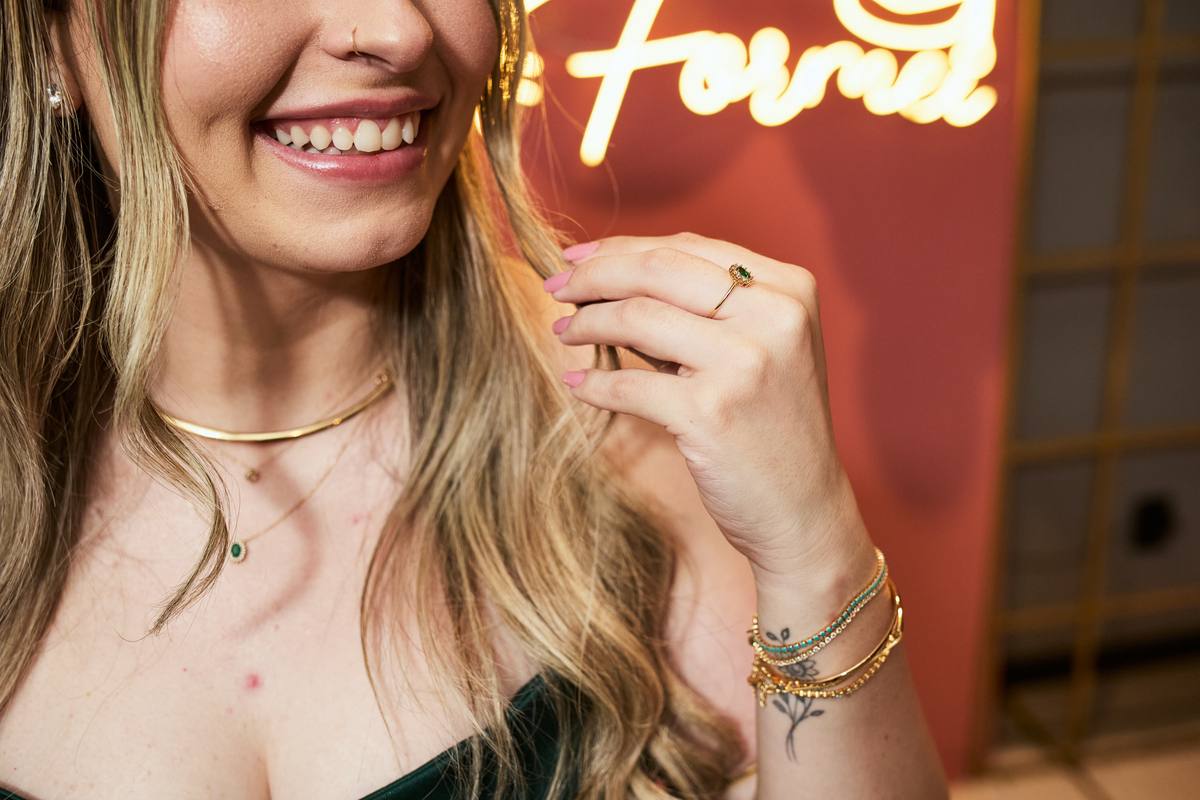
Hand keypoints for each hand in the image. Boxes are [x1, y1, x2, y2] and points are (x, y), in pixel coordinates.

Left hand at [545, 233, 872, 584]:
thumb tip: (611, 276)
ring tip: (563, 332)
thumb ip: (705, 308)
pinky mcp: (712, 414)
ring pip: (637, 319)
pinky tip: (577, 386)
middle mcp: (774, 317)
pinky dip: (594, 384)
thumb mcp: (762, 348)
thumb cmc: (771, 425)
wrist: (803, 511)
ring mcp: (745, 365)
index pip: (688, 247)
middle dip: (594, 273)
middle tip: (555, 286)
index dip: (622, 248)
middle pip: (658, 269)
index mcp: (789, 289)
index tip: (578, 257)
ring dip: (587, 323)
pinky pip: (628, 386)